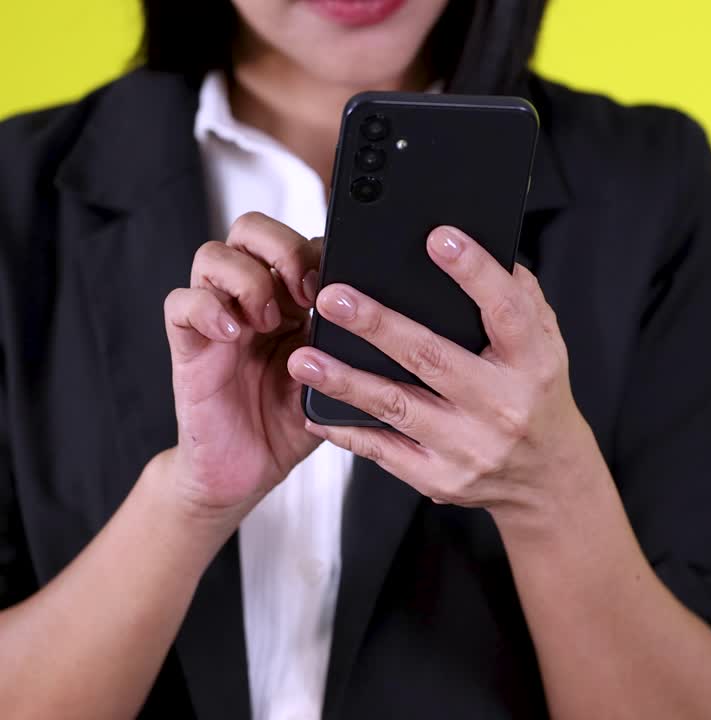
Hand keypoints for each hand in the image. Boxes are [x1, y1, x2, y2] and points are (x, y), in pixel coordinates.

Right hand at [162, 212, 322, 517]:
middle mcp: (253, 300)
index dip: (319, 249)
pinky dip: (206, 309)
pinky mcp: (189, 345)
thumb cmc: (292, 422)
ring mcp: (218, 319)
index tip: (343, 282)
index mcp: (294, 301)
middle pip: (252, 230)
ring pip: (213, 255)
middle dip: (281, 247)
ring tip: (268, 321)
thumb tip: (377, 310)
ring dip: (246, 279)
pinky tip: (232, 335)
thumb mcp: (336, 379)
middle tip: (305, 290)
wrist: (249, 471)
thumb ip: (347, 341)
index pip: (300, 240)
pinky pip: (180, 303)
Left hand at [285, 226, 606, 527]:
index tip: (440, 238)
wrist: (548, 478)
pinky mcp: (440, 477)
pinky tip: (313, 408)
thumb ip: (520, 298)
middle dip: (379, 325)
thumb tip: (481, 247)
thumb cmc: (539, 398)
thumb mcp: (547, 345)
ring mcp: (469, 446)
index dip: (475, 272)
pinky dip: (346, 429)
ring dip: (346, 380)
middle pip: (433, 358)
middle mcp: (502, 406)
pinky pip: (383, 452)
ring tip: (304, 357)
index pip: (507, 311)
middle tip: (335, 298)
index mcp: (533, 364)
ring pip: (397, 406)